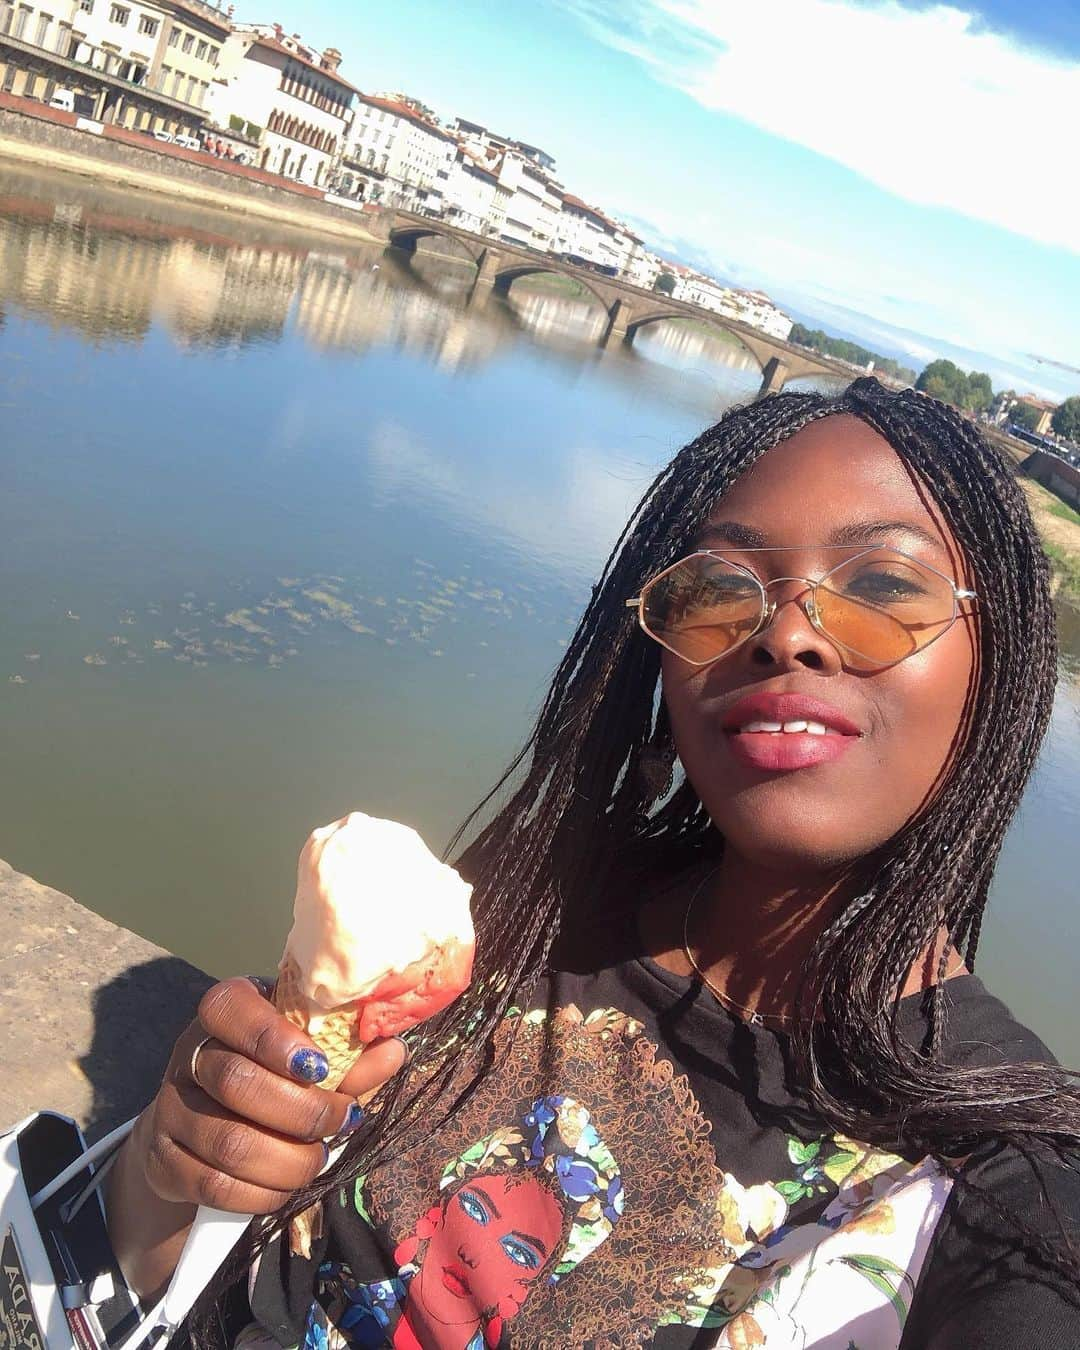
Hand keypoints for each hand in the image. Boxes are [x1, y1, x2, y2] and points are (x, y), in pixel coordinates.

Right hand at [130, 976, 406, 1213]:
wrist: (202, 1129)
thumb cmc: (272, 1078)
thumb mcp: (307, 1058)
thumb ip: (348, 1057)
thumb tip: (392, 1051)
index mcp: (225, 1012)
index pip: (230, 1008)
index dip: (273, 1038)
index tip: (320, 1068)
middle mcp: (190, 1053)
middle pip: (238, 1081)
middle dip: (304, 1112)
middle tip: (343, 1123)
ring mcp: (169, 1108)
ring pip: (230, 1142)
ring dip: (289, 1161)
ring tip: (318, 1159)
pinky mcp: (162, 1161)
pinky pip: (214, 1185)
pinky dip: (262, 1193)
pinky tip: (286, 1187)